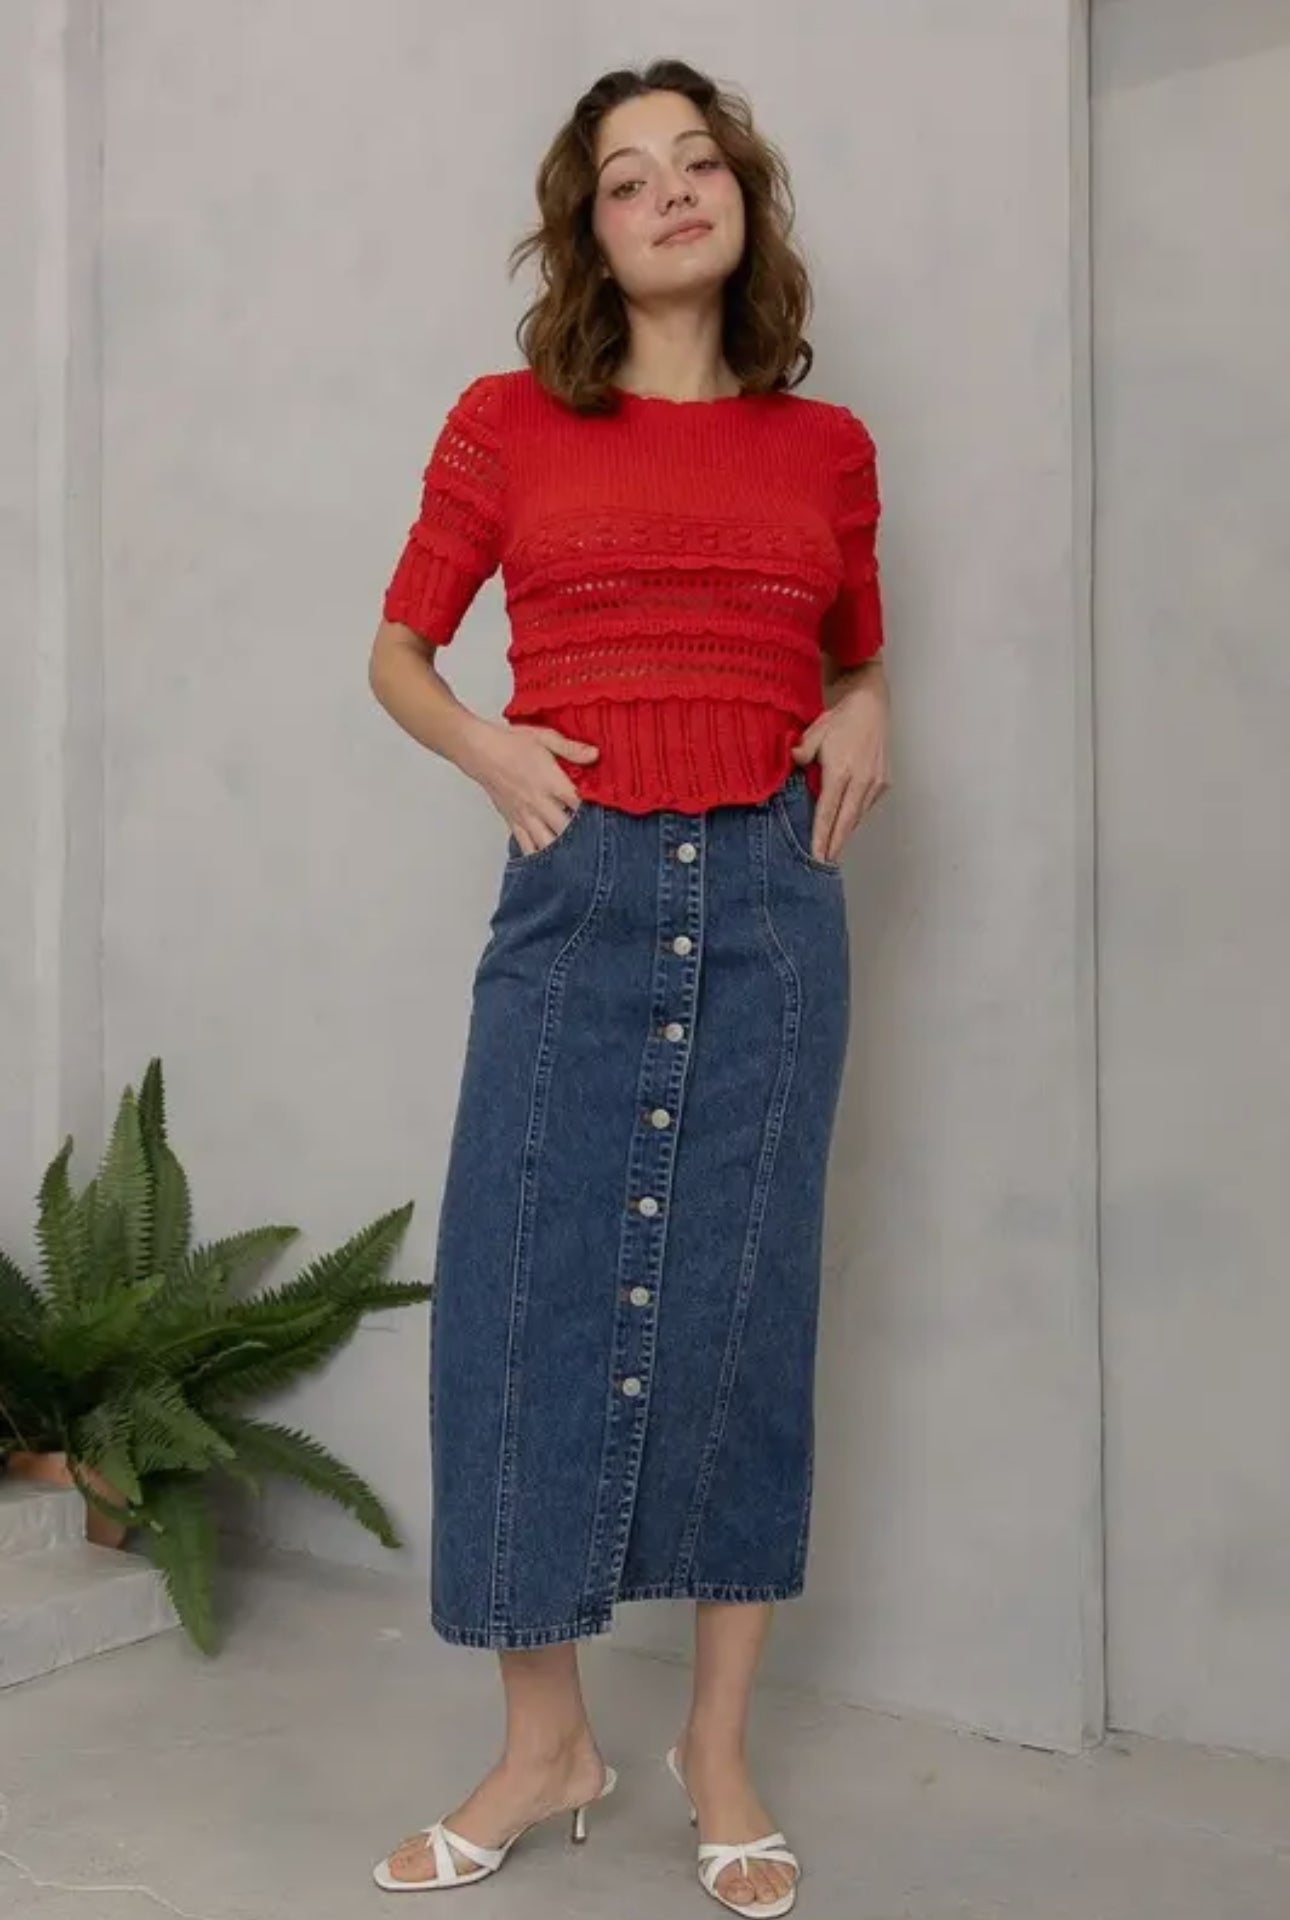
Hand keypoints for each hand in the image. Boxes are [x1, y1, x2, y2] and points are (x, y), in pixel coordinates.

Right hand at [461, 719, 599, 855]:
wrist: (478, 750)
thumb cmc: (510, 742)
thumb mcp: (544, 737)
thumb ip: (571, 749)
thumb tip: (595, 755)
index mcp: (551, 782)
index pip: (580, 804)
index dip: (598, 813)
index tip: (612, 817)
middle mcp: (539, 803)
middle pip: (568, 830)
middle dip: (585, 838)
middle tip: (601, 843)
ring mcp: (526, 815)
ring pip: (548, 844)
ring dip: (563, 852)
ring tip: (580, 859)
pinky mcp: (514, 821)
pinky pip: (527, 846)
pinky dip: (539, 857)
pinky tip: (550, 865)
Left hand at [790, 667, 889, 863]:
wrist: (870, 706)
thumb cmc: (840, 719)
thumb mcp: (813, 733)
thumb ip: (800, 754)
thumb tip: (792, 764)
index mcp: (840, 771)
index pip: (827, 812)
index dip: (821, 836)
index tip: (817, 855)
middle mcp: (861, 780)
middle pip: (845, 822)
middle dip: (835, 844)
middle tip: (825, 863)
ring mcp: (875, 781)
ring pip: (857, 816)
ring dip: (845, 832)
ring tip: (833, 848)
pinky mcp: (883, 781)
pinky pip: (866, 806)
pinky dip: (855, 817)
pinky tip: (846, 824)